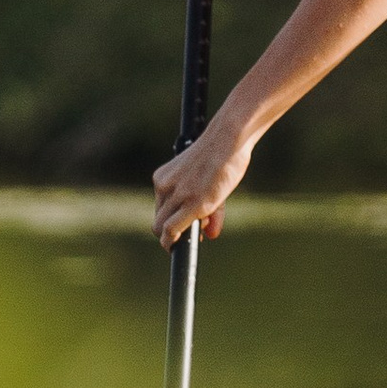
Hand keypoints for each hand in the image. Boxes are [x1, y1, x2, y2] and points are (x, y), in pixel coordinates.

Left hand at [152, 112, 253, 246]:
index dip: (170, 223)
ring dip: (174, 238)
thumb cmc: (222, 156)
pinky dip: (173, 242)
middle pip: (159, 220)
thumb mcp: (209, 183)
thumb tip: (210, 234)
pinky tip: (177, 248)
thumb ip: (210, 211)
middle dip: (171, 233)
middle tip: (188, 236)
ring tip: (192, 237)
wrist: (228, 139)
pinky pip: (172, 230)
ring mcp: (176, 195)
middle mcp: (165, 186)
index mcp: (164, 178)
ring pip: (163, 227)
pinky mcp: (191, 204)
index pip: (161, 208)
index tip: (180, 229)